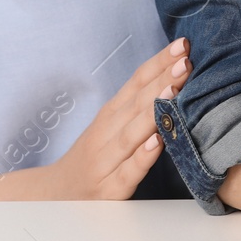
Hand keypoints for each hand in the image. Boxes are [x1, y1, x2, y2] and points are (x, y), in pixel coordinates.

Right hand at [44, 37, 191, 199]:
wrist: (55, 195)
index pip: (136, 83)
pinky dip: (141, 158)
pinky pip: (126, 173)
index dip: (158, 64)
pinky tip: (156, 143)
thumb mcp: (110, 126)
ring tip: (174, 91)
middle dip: (162, 81)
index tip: (182, 45)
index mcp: (110, 115)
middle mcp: (106, 134)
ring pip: (130, 135)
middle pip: (136, 104)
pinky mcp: (109, 191)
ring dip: (153, 112)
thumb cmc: (93, 156)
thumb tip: (175, 78)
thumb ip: (139, 105)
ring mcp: (106, 162)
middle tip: (185, 61)